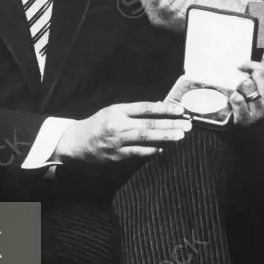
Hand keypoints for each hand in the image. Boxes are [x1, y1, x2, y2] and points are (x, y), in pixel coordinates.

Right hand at [55, 99, 190, 163]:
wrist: (76, 142)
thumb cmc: (97, 124)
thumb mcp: (113, 111)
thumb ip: (133, 111)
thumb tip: (158, 108)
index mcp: (118, 110)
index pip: (146, 108)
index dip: (164, 108)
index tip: (180, 110)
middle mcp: (118, 125)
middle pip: (149, 124)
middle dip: (170, 125)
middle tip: (187, 125)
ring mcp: (118, 141)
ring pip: (145, 139)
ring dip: (165, 137)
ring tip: (180, 136)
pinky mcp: (116, 155)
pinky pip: (138, 153)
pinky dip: (152, 150)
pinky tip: (164, 148)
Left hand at [230, 41, 263, 126]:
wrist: (239, 127)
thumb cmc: (251, 103)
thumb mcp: (262, 83)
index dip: (252, 66)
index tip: (244, 68)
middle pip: (257, 75)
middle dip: (246, 78)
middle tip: (243, 87)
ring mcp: (261, 114)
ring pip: (246, 85)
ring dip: (238, 88)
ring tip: (240, 96)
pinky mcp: (246, 121)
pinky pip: (237, 98)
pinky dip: (232, 99)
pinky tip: (235, 105)